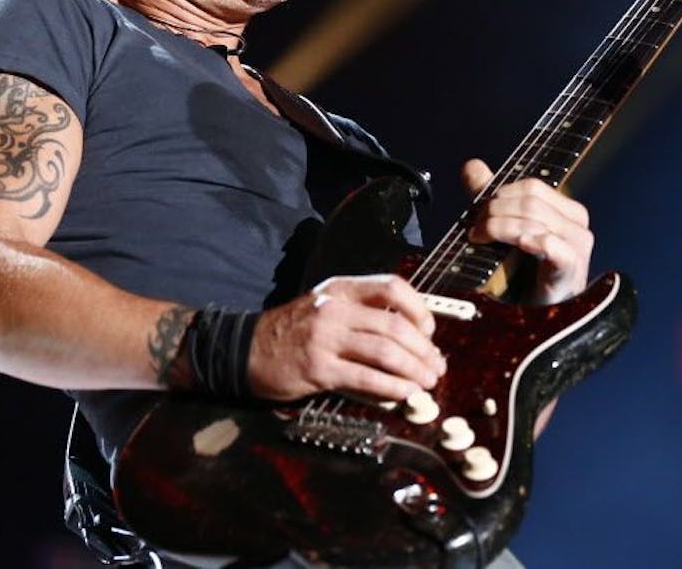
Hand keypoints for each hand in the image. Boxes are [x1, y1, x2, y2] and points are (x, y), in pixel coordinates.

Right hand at [247, 274, 445, 401]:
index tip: (429, 331)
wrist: (245, 350)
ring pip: (385, 352)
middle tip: (436, 366)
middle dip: (423, 350)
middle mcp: (334, 309)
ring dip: (413, 370)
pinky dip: (391, 387)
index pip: (392, 287)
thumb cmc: (292, 331)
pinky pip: (365, 378)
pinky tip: (403, 394)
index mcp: (341, 289)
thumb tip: (409, 337)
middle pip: (395, 325)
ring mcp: (325, 338)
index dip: (419, 309)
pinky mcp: (318, 369)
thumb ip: (361, 313)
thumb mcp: (325, 307)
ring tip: (426, 382)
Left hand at [460, 158, 593, 305]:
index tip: (478, 212)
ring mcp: (577, 246)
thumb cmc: (526, 272)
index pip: (532, 186)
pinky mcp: (572, 268)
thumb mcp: (506, 228)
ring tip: (480, 238)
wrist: (537, 314)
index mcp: (567, 210)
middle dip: (495, 211)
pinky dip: (532, 241)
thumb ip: (491, 196)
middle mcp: (577, 224)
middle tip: (475, 228)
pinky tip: (518, 243)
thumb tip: (472, 166)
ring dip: (499, 227)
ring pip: (535, 220)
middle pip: (531, 201)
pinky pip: (554, 247)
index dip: (500, 194)